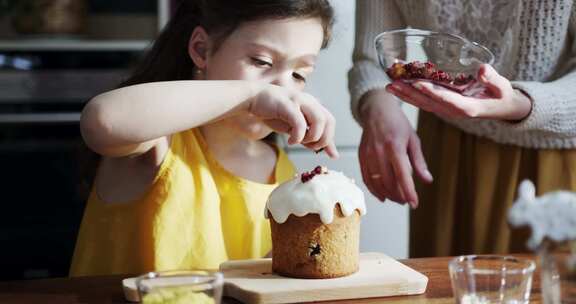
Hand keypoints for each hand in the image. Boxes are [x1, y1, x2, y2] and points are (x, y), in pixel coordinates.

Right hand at [248, 83, 337, 157]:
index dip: (331, 139)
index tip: (332, 155)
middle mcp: (309, 101)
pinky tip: (291, 141)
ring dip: (313, 137)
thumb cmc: (273, 113)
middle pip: (328, 121)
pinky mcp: (288, 105)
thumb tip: (321, 149)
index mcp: (312, 105)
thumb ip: (308, 135)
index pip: (330, 121)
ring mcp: (299, 101)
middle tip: (312, 148)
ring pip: (319, 120)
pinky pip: (300, 123)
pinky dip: (298, 136)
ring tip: (300, 142)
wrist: (253, 98)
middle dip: (324, 139)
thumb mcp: (293, 126)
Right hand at [358, 89, 432, 207]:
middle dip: (398, 196)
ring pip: (376, 182)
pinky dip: (374, 190)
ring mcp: (368, 154)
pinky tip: (382, 196)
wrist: (377, 110)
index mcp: (395, 146)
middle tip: (406, 201)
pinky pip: (366, 178)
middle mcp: (379, 152)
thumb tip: (427, 181)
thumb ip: (419, 161)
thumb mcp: (413, 139)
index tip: (414, 204)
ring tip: (396, 199)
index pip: (402, 175)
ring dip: (387, 195)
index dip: (408, 192)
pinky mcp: (360, 156)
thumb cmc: (398, 124)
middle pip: (388, 182)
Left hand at [386, 64, 531, 120]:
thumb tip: (483, 69)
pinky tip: (399, 88)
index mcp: (468, 108)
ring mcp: (446, 111)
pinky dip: (410, 95)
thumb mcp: (503, 86)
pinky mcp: (443, 108)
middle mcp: (453, 112)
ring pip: (423, 104)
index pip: (447, 100)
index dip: (432, 92)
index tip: (417, 83)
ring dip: (405, 96)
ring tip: (389, 86)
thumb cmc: (502, 95)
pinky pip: (424, 102)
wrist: (501, 108)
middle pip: (428, 103)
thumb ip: (493, 78)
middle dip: (410, 93)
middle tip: (392, 84)